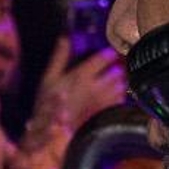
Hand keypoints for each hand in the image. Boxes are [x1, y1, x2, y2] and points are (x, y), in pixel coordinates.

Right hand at [27, 35, 125, 149]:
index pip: (103, 58)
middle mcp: (96, 85)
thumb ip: (59, 57)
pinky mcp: (105, 112)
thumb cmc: (48, 104)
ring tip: (117, 80)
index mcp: (82, 74)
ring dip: (120, 81)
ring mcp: (102, 100)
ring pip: (120, 86)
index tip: (110, 52)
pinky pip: (119, 101)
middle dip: (117, 68)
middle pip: (116, 71)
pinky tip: (115, 95)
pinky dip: (119, 96)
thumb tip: (64, 38)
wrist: (53, 130)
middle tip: (115, 66)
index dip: (108, 53)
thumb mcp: (48, 78)